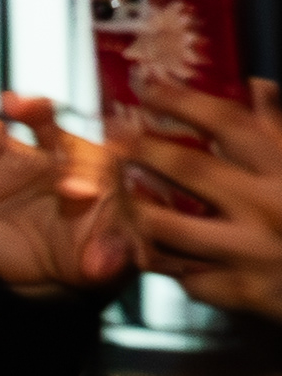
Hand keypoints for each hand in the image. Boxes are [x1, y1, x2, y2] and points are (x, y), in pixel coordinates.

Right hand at [0, 94, 131, 294]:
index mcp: (91, 162)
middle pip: (40, 121)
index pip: (91, 156)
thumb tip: (101, 261)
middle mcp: (47, 156)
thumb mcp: (118, 254)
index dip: (86, 171)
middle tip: (18, 104)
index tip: (78, 194)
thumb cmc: (98, 247)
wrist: (56, 271)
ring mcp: (5, 173)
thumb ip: (115, 253)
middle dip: (32, 109)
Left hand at [114, 76, 281, 321]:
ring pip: (166, 225)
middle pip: (189, 168)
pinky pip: (179, 273)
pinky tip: (140, 242)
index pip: (229, 124)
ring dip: (131, 205)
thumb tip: (258, 88)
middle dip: (141, 147)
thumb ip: (278, 133)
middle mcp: (268, 206)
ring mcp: (251, 251)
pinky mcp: (239, 290)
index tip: (148, 85)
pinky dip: (158, 256)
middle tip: (110, 134)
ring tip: (110, 189)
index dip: (182, 101)